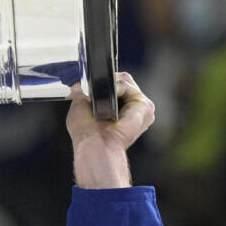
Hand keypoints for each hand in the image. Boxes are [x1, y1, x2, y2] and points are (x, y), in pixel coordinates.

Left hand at [65, 72, 154, 187]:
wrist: (96, 145)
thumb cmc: (87, 134)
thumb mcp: (81, 106)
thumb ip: (83, 92)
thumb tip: (80, 83)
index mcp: (122, 109)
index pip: (117, 85)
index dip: (103, 83)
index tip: (90, 88)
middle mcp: (133, 108)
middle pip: (123, 80)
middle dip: (106, 82)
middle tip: (94, 93)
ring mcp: (141, 106)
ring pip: (124, 81)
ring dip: (108, 86)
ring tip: (101, 101)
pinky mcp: (145, 106)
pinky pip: (127, 85)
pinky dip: (114, 87)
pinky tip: (108, 99)